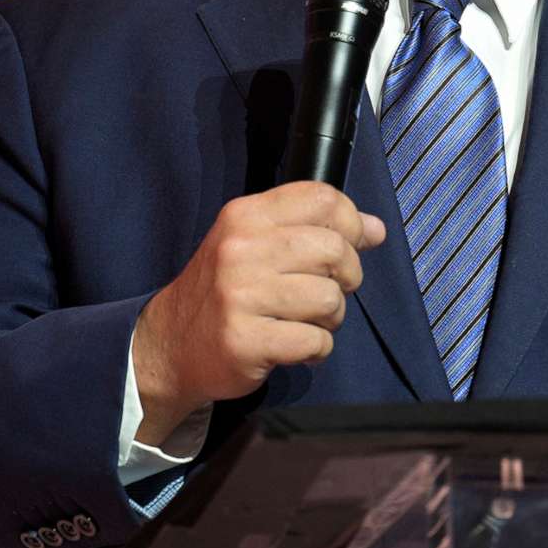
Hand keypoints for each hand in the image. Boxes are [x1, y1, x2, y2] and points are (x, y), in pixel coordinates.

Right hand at [129, 182, 386, 445]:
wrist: (172, 344)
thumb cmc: (226, 291)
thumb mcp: (256, 244)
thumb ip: (312, 229)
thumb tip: (375, 229)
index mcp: (245, 217)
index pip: (321, 198)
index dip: (351, 221)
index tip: (351, 243)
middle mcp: (240, 249)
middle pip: (334, 249)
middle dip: (347, 276)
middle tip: (327, 292)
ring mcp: (240, 295)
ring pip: (329, 298)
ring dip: (330, 318)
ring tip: (306, 322)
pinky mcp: (245, 340)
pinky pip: (315, 341)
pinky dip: (316, 350)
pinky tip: (296, 347)